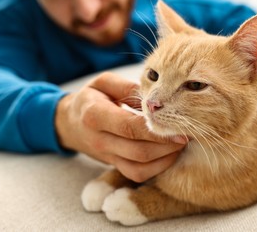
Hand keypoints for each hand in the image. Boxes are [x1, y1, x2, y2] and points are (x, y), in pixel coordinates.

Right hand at [55, 72, 186, 181]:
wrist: (70, 123)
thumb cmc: (91, 98)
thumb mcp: (103, 82)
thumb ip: (127, 86)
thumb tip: (155, 96)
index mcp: (94, 115)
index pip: (129, 127)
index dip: (156, 129)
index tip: (178, 125)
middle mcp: (99, 140)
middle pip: (138, 151)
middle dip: (166, 146)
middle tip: (186, 134)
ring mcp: (106, 156)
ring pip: (139, 167)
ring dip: (164, 159)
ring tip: (180, 144)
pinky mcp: (113, 165)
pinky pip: (137, 174)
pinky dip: (157, 168)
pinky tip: (169, 154)